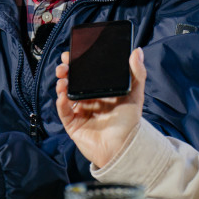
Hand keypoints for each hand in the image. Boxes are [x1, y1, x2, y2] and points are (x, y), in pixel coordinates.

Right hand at [55, 48, 144, 168]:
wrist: (124, 148)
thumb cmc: (130, 122)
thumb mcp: (135, 94)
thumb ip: (138, 73)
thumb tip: (137, 51)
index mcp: (101, 91)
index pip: (87, 73)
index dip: (78, 63)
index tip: (73, 53)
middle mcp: (89, 99)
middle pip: (73, 81)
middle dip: (66, 71)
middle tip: (65, 65)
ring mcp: (80, 111)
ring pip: (65, 94)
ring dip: (61, 84)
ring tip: (63, 80)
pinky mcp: (73, 124)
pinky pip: (63, 111)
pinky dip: (60, 103)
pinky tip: (62, 96)